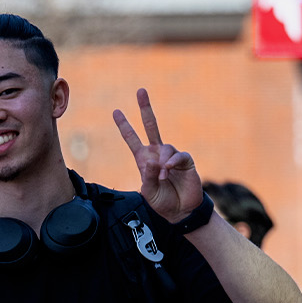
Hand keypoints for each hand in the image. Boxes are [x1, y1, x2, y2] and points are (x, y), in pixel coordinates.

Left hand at [112, 89, 202, 223]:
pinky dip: (172, 162)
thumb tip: (151, 161)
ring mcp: (171, 155)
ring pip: (165, 148)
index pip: (132, 139)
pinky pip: (178, 156)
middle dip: (146, 108)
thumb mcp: (148, 192)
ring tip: (162, 178)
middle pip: (151, 126)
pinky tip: (169, 169)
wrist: (180, 211)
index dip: (124, 126)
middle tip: (140, 91)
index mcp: (144, 159)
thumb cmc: (161, 202)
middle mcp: (157, 153)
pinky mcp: (185, 161)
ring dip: (162, 163)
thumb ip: (147, 177)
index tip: (115, 111)